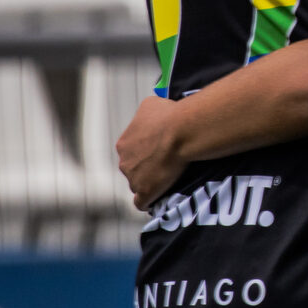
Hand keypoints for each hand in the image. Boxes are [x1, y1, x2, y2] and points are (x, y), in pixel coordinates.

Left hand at [116, 96, 187, 211]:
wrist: (182, 130)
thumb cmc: (170, 115)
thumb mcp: (152, 104)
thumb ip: (145, 114)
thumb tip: (151, 115)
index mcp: (124, 143)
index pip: (132, 152)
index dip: (148, 152)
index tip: (162, 150)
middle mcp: (125, 162)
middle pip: (134, 169)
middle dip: (148, 168)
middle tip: (168, 163)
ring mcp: (134, 179)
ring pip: (140, 185)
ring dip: (151, 183)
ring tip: (170, 180)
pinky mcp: (146, 192)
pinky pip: (142, 203)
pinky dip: (150, 201)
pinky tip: (159, 198)